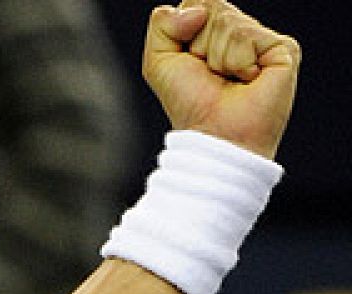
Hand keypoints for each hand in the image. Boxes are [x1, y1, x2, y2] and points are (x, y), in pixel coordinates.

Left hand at [143, 0, 300, 158]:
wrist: (214, 133)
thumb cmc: (191, 103)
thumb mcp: (158, 61)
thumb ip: (162, 24)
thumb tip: (196, 10)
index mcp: (214, 31)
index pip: (196, 2)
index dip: (183, 30)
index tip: (190, 61)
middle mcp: (240, 31)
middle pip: (211, 6)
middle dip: (200, 44)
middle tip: (210, 73)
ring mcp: (262, 38)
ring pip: (228, 21)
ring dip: (218, 57)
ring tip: (227, 79)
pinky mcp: (283, 48)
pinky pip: (247, 36)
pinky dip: (237, 62)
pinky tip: (246, 79)